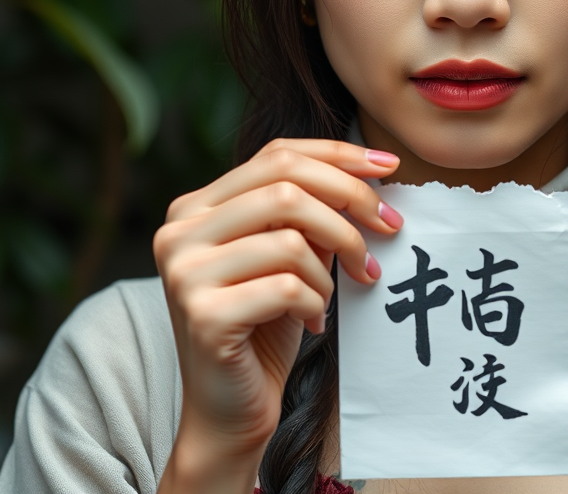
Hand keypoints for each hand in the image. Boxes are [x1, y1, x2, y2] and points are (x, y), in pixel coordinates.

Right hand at [153, 138, 401, 488]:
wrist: (229, 413)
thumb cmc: (265, 326)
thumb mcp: (289, 254)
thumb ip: (311, 211)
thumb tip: (371, 172)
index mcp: (196, 206)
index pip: (276, 155)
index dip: (338, 155)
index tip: (389, 167)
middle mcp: (179, 231)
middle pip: (286, 185)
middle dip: (350, 203)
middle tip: (389, 230)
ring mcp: (184, 272)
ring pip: (291, 236)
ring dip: (331, 267)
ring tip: (333, 294)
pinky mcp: (203, 314)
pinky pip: (287, 286)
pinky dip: (315, 302)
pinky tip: (314, 322)